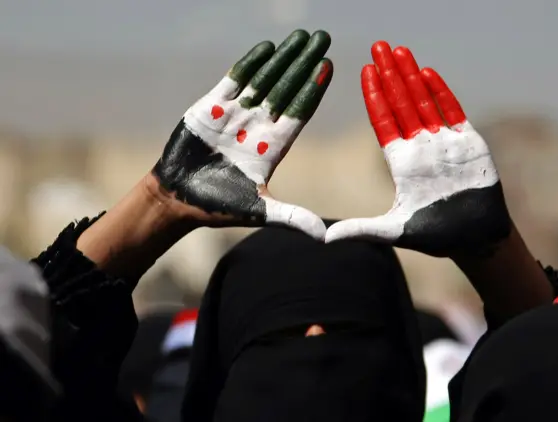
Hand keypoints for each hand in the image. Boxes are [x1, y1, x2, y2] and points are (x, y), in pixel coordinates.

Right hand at [152, 30, 332, 239]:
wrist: (176, 198)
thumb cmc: (217, 207)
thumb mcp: (258, 211)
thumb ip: (290, 218)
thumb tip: (324, 238)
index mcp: (272, 148)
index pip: (298, 113)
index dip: (312, 90)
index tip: (329, 66)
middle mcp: (258, 127)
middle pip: (286, 89)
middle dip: (304, 64)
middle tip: (323, 38)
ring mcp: (236, 115)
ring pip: (264, 80)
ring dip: (282, 58)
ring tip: (302, 37)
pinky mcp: (211, 107)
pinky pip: (234, 81)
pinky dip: (250, 65)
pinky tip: (267, 48)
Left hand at [325, 41, 509, 255]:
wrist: (476, 239)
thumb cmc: (436, 236)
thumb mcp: (393, 230)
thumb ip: (361, 229)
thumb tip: (325, 238)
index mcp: (401, 162)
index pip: (384, 121)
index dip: (374, 97)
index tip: (364, 72)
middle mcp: (420, 147)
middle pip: (402, 104)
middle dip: (389, 76)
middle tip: (377, 48)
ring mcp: (444, 142)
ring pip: (425, 102)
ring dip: (412, 77)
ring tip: (399, 51)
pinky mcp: (469, 143)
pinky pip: (453, 112)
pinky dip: (441, 93)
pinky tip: (427, 73)